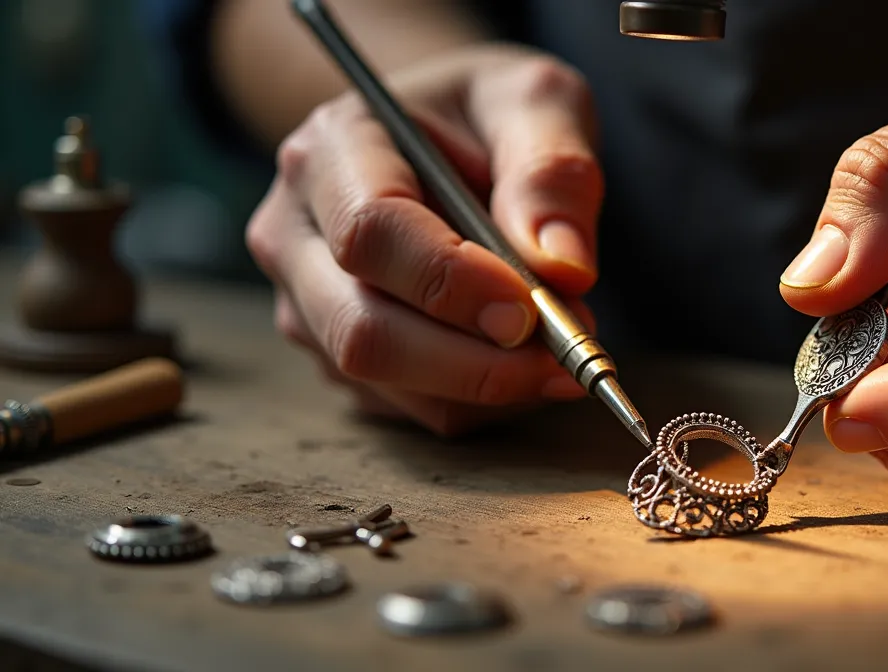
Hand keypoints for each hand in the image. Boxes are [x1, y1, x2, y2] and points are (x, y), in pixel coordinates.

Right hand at [246, 45, 603, 435]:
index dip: (452, 283)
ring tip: (561, 351)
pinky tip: (523, 362)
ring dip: (483, 386)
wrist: (444, 137)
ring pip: (381, 382)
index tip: (532, 308)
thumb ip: (552, 172)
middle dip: (473, 361)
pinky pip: (405, 407)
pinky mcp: (333, 353)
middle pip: (361, 329)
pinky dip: (476, 401)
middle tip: (566, 353)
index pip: (370, 233)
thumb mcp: (535, 104)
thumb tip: (562, 268)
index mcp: (332, 149)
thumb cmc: (487, 115)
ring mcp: (304, 301)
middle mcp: (295, 231)